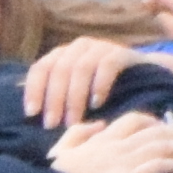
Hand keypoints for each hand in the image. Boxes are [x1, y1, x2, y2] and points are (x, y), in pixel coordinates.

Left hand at [21, 37, 153, 130]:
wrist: (143, 77)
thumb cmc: (101, 91)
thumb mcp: (75, 93)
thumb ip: (56, 98)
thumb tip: (30, 116)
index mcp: (61, 55)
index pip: (40, 68)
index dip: (34, 90)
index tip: (31, 113)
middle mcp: (78, 47)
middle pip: (59, 69)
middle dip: (54, 99)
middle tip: (52, 125)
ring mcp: (100, 47)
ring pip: (80, 68)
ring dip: (75, 97)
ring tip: (73, 122)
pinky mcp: (121, 52)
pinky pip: (107, 65)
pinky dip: (99, 85)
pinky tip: (96, 103)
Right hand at [46, 113, 172, 172]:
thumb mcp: (60, 151)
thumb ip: (78, 134)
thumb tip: (98, 123)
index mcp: (100, 139)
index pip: (133, 120)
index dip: (153, 122)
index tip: (165, 128)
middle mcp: (115, 146)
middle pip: (154, 131)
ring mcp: (122, 162)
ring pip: (160, 146)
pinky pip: (156, 166)